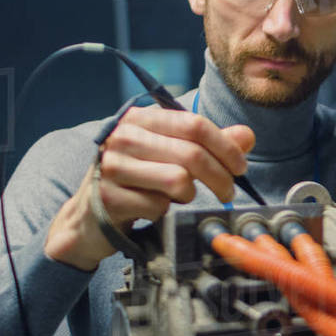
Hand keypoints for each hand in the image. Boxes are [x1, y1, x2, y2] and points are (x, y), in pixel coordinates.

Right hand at [45, 106, 255, 270]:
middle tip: (228, 192)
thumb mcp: (172, 156)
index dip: (226, 147)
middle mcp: (122, 136)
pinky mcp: (108, 197)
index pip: (195, 124)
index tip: (240, 168)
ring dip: (191, 195)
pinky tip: (155, 210)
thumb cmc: (138, 182)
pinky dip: (166, 212)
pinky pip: (159, 206)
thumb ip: (209, 144)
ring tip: (184, 198)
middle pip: (192, 154)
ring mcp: (112, 166)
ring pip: (178, 179)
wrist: (88, 217)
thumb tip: (247, 136)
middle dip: (220, 177)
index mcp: (141, 118)